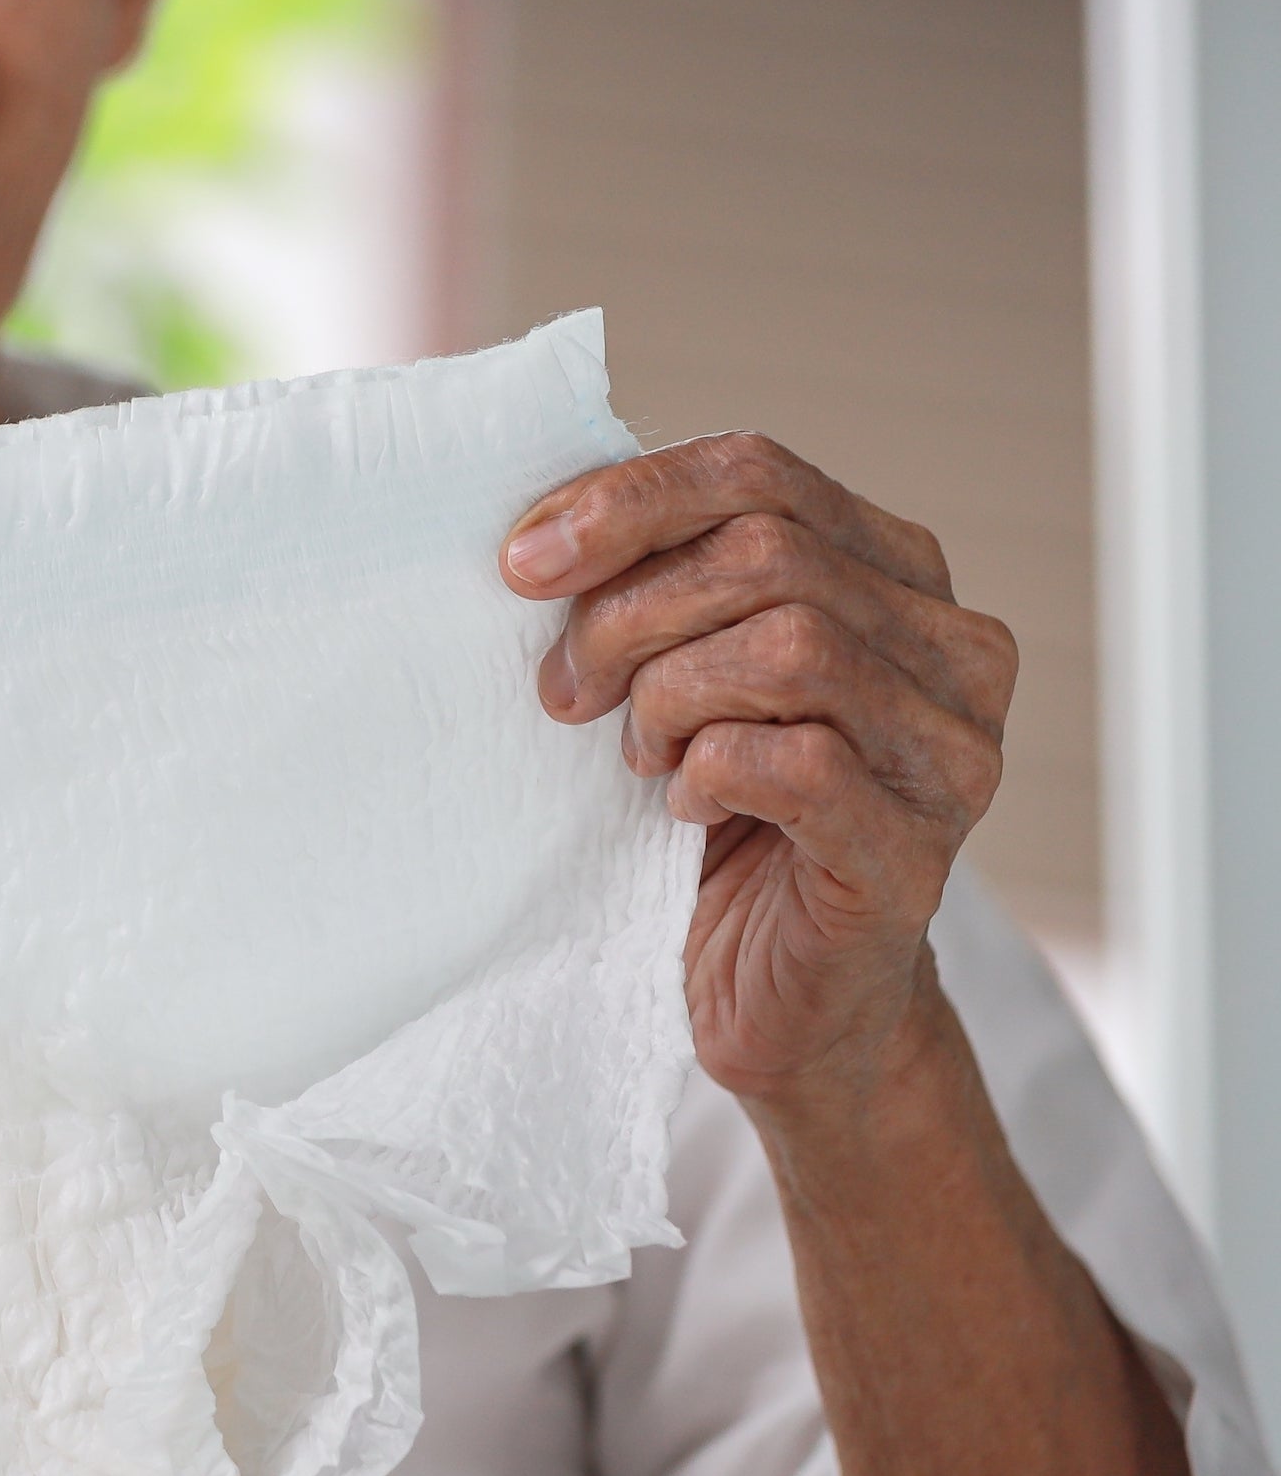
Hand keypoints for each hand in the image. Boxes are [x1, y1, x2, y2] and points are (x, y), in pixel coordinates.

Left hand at [501, 435, 1016, 1119]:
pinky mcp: (916, 853)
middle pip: (765, 551)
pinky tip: (683, 805)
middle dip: (628, 614)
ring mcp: (952, 753)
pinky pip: (797, 762)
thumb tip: (546, 525)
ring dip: (669, 694)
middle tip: (564, 693)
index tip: (520, 564)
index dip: (626, 504)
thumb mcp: (687, 674)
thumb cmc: (724, 822)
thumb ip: (664, 586)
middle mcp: (955, 649)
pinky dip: (709, 772)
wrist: (784, 1003)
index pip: (758, 472)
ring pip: (791, 643)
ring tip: (636, 755)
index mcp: (900, 575)